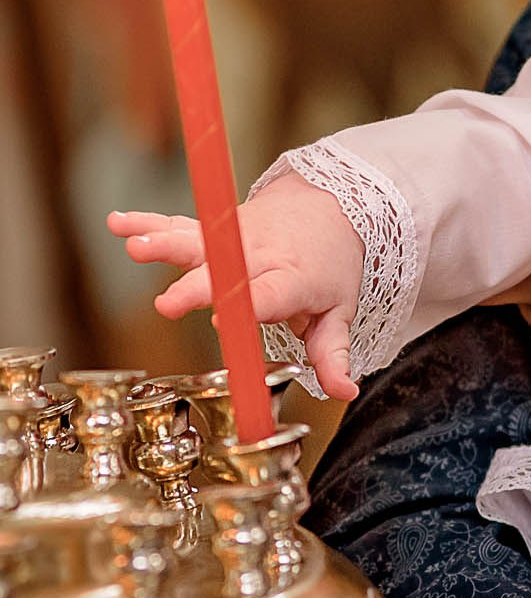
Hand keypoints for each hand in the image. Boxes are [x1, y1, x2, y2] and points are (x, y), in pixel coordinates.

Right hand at [107, 172, 363, 399]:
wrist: (331, 205)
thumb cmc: (331, 264)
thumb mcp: (340, 309)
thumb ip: (333, 353)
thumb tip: (344, 393)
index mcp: (292, 279)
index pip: (268, 294)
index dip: (246, 304)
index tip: (220, 321)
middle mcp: (259, 255)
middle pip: (224, 270)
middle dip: (196, 287)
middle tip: (169, 304)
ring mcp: (233, 239)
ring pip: (197, 240)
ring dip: (165, 243)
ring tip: (136, 247)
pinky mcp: (215, 229)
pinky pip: (179, 225)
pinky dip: (148, 222)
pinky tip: (118, 224)